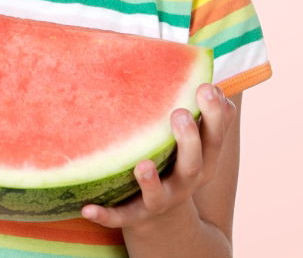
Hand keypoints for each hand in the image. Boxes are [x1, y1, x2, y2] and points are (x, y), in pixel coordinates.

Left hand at [80, 83, 236, 230]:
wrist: (165, 218)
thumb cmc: (177, 162)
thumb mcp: (195, 144)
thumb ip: (204, 118)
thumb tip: (214, 84)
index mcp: (202, 161)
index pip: (215, 138)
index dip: (215, 116)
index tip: (208, 88)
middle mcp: (185, 182)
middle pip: (193, 164)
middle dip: (188, 140)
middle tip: (179, 114)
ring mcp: (161, 201)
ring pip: (159, 194)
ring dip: (150, 180)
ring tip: (142, 165)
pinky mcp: (135, 216)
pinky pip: (120, 217)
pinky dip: (106, 214)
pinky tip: (87, 208)